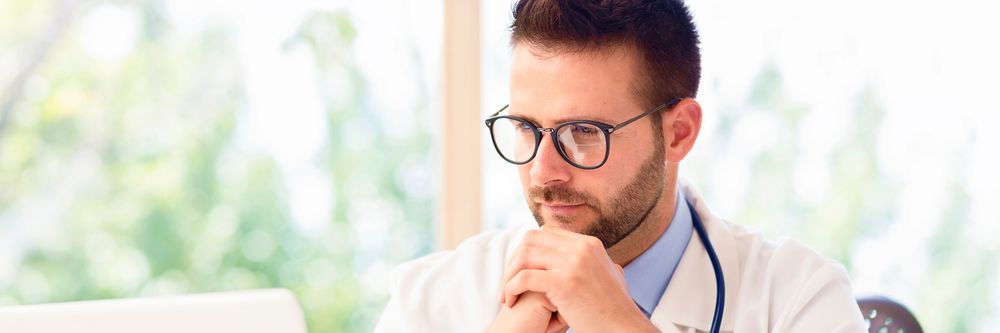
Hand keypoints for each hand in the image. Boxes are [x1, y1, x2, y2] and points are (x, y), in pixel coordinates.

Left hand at [499, 225, 655, 332]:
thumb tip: (609, 265)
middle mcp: (581, 248)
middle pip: (532, 238)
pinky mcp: (565, 282)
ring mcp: (574, 263)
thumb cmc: (615, 311)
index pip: (547, 232)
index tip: (521, 270)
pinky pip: (525, 278)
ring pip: (524, 256)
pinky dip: (511, 288)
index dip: (529, 249)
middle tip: (509, 281)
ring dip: (509, 275)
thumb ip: (602, 267)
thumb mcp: (613, 278)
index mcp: (589, 244)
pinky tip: (511, 301)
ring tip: (506, 295)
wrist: (623, 329)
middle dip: (514, 259)